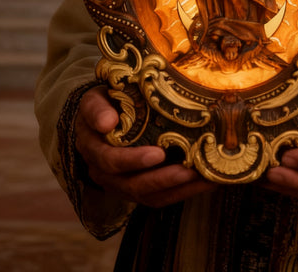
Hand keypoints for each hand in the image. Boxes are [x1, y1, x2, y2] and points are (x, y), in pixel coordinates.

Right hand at [75, 87, 214, 207]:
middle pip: (131, 184)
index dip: (133, 161)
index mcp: (92, 148)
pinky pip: (160, 197)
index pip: (110, 160)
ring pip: (148, 196)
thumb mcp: (95, 99)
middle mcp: (103, 173)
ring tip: (201, 178)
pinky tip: (205, 182)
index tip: (158, 153)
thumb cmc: (104, 104)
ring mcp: (120, 185)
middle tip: (187, 170)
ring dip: (176, 189)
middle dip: (161, 179)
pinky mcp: (138, 190)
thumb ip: (97, 108)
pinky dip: (183, 192)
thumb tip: (107, 122)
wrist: (104, 118)